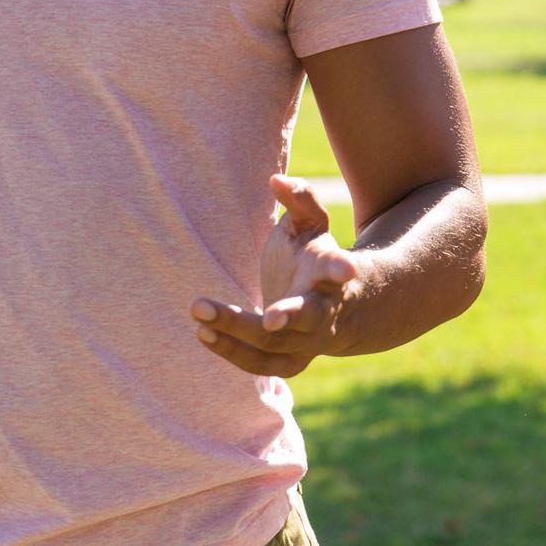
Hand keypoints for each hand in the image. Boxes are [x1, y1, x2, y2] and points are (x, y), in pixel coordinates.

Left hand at [191, 176, 360, 378]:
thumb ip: (300, 199)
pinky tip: (204, 333)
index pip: (337, 268)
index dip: (341, 268)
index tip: (346, 268)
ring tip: (199, 311)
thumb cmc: (310, 256)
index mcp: (330, 273)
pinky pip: (261, 365)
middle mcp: (325, 311)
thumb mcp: (310, 224)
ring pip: (274, 344)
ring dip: (237, 331)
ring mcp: (309, 342)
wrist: (330, 308)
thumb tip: (276, 180)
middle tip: (267, 318)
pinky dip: (231, 351)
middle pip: (309, 316)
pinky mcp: (290, 362)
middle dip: (288, 316)